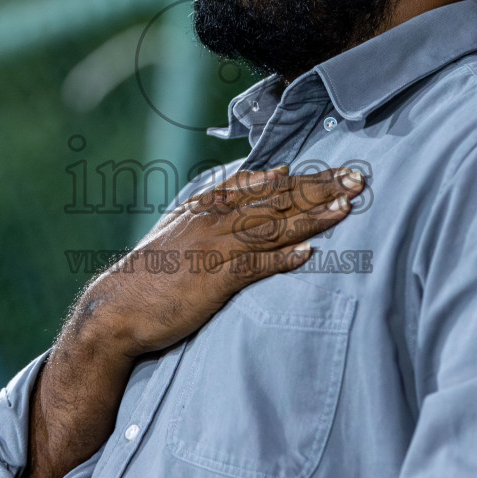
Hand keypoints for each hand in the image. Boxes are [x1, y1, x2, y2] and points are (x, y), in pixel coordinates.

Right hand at [20, 165, 365, 477]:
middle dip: (320, 188)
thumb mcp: (181, 228)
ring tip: (347, 208)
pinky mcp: (215, 281)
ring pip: (273, 227)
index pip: (263, 184)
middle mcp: (214, 221)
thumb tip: (259, 182)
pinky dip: (283, 258)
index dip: (303, 177)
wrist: (117, 308)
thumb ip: (218, 206)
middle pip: (277, 200)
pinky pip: (255, 266)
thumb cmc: (151, 273)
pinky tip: (310, 254)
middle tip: (358, 179)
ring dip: (313, 217)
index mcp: (207, 207)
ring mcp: (215, 249)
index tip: (336, 169)